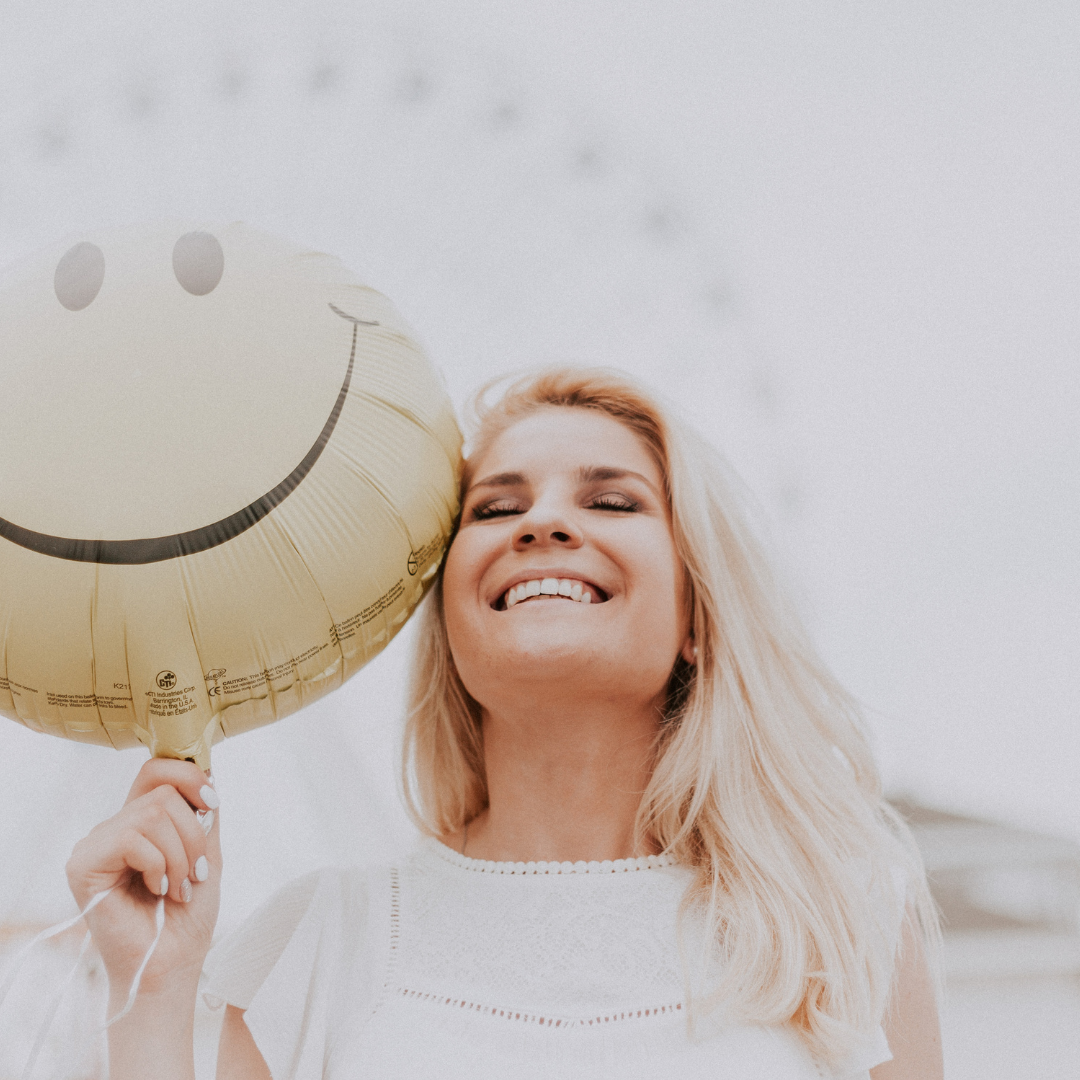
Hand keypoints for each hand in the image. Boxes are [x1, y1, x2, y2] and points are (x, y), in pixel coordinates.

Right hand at [66, 758, 221, 1001]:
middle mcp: (114, 827)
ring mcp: (95, 845)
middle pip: (163, 792)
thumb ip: (203, 813)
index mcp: (141, 822)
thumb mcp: (206, 852)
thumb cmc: (187, 915)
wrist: (173, 963)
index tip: (212, 805)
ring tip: (178, 888)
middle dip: (193, 834)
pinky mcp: (83, 865)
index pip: (156, 770)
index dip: (190, 776)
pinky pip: (131, 838)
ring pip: (152, 814)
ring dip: (180, 856)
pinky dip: (158, 866)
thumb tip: (207, 771)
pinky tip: (157, 891)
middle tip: (194, 874)